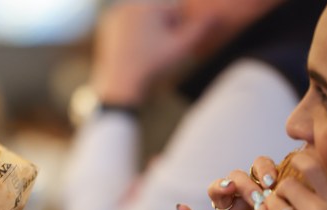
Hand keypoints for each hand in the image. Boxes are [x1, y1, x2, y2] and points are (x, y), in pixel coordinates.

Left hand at [91, 1, 214, 104]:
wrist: (119, 85)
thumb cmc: (151, 68)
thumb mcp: (180, 49)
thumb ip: (201, 29)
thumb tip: (219, 15)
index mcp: (148, 6)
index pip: (175, 12)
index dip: (176, 33)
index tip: (164, 50)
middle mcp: (130, 5)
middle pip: (158, 15)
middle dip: (162, 32)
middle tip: (154, 53)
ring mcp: (116, 16)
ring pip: (144, 22)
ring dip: (149, 35)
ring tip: (144, 55)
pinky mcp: (107, 27)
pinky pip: (129, 28)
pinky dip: (134, 39)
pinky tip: (133, 53)